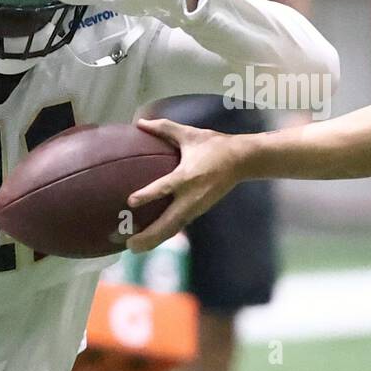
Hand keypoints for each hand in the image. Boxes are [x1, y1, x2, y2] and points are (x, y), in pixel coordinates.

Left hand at [124, 119, 242, 251]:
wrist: (242, 161)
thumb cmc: (215, 145)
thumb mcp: (190, 134)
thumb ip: (164, 128)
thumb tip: (140, 122)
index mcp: (188, 176)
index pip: (165, 187)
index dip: (148, 195)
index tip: (130, 202)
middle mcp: (191, 197)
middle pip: (168, 222)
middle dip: (148, 235)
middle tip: (127, 243)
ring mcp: (196, 207)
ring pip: (172, 229)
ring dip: (153, 241)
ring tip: (133, 249)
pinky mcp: (198, 212)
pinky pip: (177, 227)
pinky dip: (163, 235)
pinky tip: (148, 241)